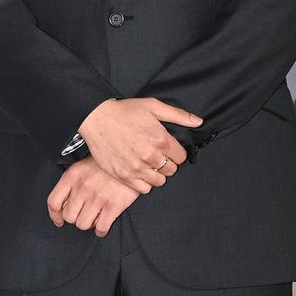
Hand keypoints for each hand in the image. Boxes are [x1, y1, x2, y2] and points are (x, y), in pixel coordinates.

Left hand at [47, 156, 139, 237]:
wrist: (131, 159)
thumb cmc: (105, 164)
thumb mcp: (83, 166)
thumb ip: (71, 183)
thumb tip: (64, 204)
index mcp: (72, 176)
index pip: (53, 202)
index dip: (55, 215)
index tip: (59, 220)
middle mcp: (83, 187)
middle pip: (69, 217)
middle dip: (76, 218)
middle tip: (84, 213)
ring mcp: (98, 197)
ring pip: (83, 225)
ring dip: (88, 224)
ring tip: (95, 216)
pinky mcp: (113, 205)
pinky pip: (101, 229)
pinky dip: (101, 231)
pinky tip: (103, 224)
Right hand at [77, 98, 202, 192]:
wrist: (97, 118)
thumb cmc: (125, 111)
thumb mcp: (154, 106)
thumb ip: (178, 115)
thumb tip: (198, 122)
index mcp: (161, 139)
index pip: (181, 157)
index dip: (175, 152)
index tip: (167, 148)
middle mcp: (151, 156)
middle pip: (172, 170)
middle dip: (167, 163)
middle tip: (156, 154)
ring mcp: (137, 168)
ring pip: (159, 182)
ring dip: (156, 174)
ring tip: (147, 163)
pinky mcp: (124, 176)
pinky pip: (144, 189)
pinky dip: (144, 182)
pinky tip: (139, 170)